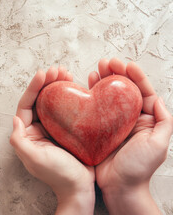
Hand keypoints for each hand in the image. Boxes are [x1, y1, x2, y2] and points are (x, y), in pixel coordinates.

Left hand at [10, 67, 94, 214]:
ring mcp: (52, 128)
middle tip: (58, 69)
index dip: (33, 87)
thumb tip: (15, 119)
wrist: (79, 188)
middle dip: (46, 82)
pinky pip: (66, 108)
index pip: (26, 105)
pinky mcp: (67, 128)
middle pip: (40, 99)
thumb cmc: (58, 175)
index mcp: (27, 133)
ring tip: (66, 72)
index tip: (43, 74)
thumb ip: (20, 140)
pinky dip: (70, 96)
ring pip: (53, 101)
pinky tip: (76, 85)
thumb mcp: (35, 159)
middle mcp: (38, 128)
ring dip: (58, 85)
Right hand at [89, 58, 172, 214]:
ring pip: (108, 97)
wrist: (120, 188)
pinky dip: (90, 96)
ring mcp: (111, 123)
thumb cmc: (139, 169)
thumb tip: (157, 99)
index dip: (134, 76)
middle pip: (123, 90)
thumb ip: (163, 121)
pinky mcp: (97, 129)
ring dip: (103, 81)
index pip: (141, 92)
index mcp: (145, 120)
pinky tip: (87, 85)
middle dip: (116, 74)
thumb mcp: (158, 145)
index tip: (125, 64)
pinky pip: (94, 109)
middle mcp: (128, 119)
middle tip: (107, 62)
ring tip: (96, 69)